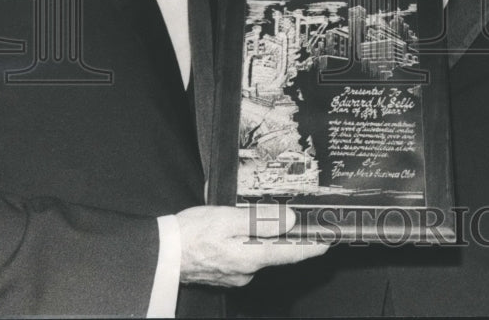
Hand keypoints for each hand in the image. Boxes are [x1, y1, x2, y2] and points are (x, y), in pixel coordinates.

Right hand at [177, 205, 328, 286]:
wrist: (160, 254)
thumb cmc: (191, 234)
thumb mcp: (229, 217)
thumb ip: (262, 219)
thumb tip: (290, 219)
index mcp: (252, 257)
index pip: (292, 253)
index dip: (312, 246)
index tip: (328, 240)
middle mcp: (247, 271)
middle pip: (276, 251)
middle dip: (281, 233)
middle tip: (286, 214)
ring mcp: (235, 275)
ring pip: (258, 252)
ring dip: (259, 236)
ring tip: (246, 216)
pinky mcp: (224, 273)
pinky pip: (243, 256)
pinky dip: (244, 242)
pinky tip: (233, 230)